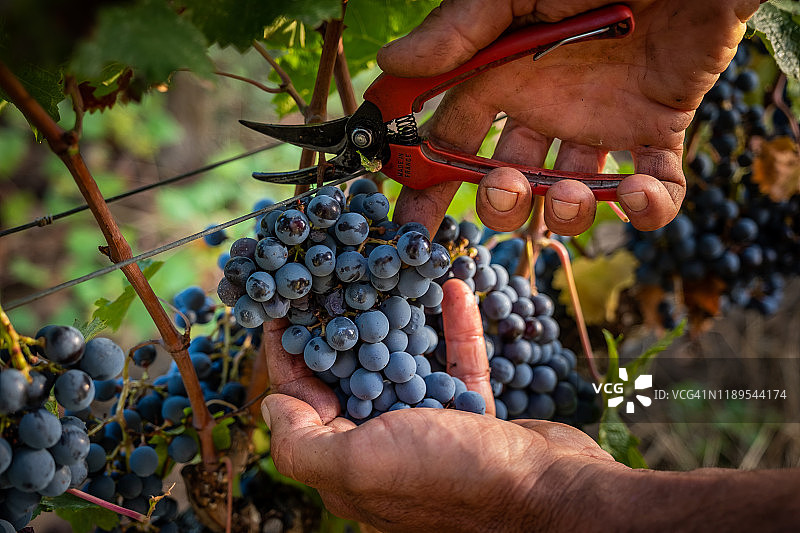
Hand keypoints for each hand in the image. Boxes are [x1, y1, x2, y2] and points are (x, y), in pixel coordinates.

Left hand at [261, 279, 619, 530]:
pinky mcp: (474, 416)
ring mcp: (432, 430)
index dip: (288, 348)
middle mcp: (385, 445)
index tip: (280, 299)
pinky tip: (454, 287)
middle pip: (350, 373)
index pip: (302, 396)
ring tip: (390, 273)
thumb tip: (271, 402)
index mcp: (349, 460)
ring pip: (406, 362)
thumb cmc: (448, 478)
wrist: (548, 496)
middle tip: (334, 272)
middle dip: (340, 323)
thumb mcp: (358, 464)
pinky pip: (458, 363)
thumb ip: (301, 440)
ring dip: (400, 319)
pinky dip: (455, 328)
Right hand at [383, 0, 761, 234]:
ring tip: (574, 192)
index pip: (453, 140)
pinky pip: (657, 187)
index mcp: (506, 77)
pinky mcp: (661, 128)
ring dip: (568, 212)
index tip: (412, 225)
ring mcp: (605, 123)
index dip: (429, 182)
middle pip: (509, 180)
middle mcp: (549, 108)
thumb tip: (391, 64)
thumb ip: (460, 30)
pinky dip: (650, 208)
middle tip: (506, 192)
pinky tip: (640, 192)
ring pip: (574, 195)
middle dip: (500, 204)